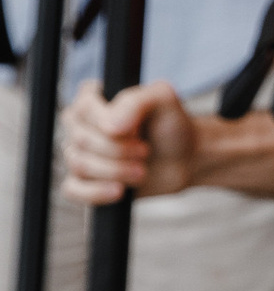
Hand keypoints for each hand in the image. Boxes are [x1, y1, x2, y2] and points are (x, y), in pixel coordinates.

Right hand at [65, 80, 202, 204]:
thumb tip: (109, 127)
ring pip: (79, 165)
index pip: (83, 108)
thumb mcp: (163, 100)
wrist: (184, 158)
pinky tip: (119, 191)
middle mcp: (81, 124)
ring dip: (115, 171)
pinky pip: (72, 189)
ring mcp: (80, 153)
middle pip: (81, 140)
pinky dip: (96, 192)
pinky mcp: (85, 180)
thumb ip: (136, 101)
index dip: (109, 123)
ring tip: (142, 171)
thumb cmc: (171, 125)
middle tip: (145, 151)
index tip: (137, 130)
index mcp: (93, 98)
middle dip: (118, 150)